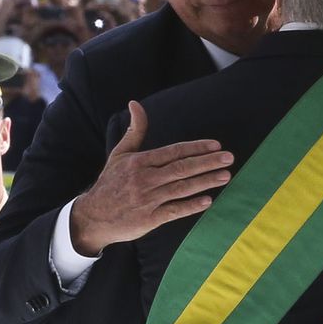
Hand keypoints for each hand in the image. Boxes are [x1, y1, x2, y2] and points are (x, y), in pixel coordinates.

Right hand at [70, 101, 233, 254]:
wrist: (93, 216)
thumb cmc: (111, 182)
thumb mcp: (120, 154)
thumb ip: (135, 130)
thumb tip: (135, 104)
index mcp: (139, 162)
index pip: (173, 151)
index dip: (196, 148)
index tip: (216, 145)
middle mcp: (145, 179)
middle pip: (181, 168)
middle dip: (207, 162)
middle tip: (229, 158)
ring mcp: (148, 199)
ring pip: (181, 188)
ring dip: (205, 181)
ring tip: (225, 175)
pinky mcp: (149, 219)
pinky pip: (174, 211)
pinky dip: (191, 206)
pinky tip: (208, 200)